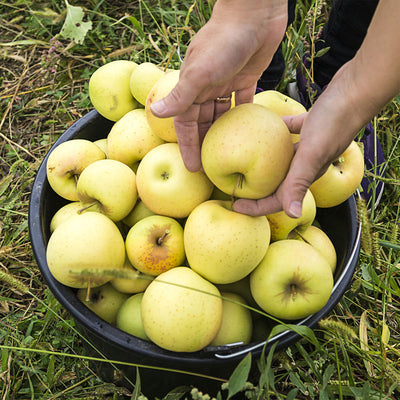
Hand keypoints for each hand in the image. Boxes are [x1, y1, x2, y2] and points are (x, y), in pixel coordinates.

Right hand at [150, 0, 287, 170]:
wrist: (254, 12)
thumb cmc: (225, 40)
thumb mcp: (201, 71)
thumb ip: (181, 94)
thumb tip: (157, 113)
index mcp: (192, 86)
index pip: (186, 123)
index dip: (188, 145)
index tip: (191, 166)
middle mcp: (207, 87)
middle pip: (202, 121)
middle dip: (204, 143)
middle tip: (209, 167)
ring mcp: (226, 82)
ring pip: (220, 114)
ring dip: (221, 132)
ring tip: (225, 154)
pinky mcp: (246, 77)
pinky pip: (242, 102)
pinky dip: (242, 115)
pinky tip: (246, 131)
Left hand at [233, 90, 359, 217]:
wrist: (356, 90)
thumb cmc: (335, 122)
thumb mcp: (312, 154)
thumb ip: (299, 183)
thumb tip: (292, 215)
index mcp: (305, 175)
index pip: (278, 200)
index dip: (256, 207)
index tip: (234, 206)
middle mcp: (305, 164)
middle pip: (275, 183)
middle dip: (254, 190)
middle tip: (232, 188)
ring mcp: (306, 146)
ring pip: (279, 160)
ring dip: (260, 164)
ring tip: (238, 162)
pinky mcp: (307, 127)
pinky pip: (284, 134)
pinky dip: (271, 134)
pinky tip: (256, 128)